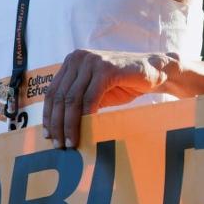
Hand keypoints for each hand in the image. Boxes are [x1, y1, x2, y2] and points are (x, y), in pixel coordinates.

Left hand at [42, 49, 173, 149]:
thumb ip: (77, 101)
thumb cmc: (123, 84)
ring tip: (71, 142)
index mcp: (71, 62)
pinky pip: (90, 98)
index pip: (52, 91)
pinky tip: (86, 131)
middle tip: (58, 144)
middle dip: (57, 123)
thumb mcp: (94, 91)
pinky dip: (86, 116)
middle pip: (59, 96)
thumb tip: (58, 127)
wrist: (155, 72)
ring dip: (70, 124)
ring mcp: (91, 62)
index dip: (48, 115)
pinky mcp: (106, 69)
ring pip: (72, 99)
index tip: (47, 135)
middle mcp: (77, 59)